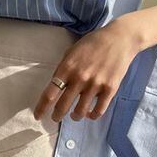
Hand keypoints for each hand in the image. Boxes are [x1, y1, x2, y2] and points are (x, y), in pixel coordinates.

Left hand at [33, 5, 156, 121]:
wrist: (119, 39)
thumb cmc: (92, 43)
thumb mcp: (72, 51)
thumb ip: (63, 68)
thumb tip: (55, 85)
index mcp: (66, 68)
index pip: (49, 94)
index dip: (41, 108)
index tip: (38, 116)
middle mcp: (79, 78)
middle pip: (63, 106)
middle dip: (57, 115)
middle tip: (56, 117)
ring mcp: (95, 84)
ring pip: (80, 111)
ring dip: (75, 116)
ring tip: (74, 115)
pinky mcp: (110, 89)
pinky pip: (99, 110)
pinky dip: (92, 116)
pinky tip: (90, 114)